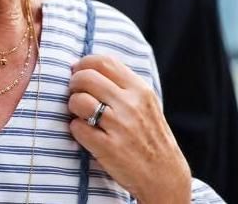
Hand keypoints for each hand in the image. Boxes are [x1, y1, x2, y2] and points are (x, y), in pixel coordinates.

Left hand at [68, 55, 191, 203]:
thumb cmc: (150, 136)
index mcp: (140, 90)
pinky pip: (77, 128)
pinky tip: (86, 133)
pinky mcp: (108, 147)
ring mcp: (119, 126)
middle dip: (74, 84)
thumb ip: (122, 85)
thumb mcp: (146, 104)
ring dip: (73, 107)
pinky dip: (76, 129)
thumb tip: (87, 67)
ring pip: (78, 100)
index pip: (104, 61)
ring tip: (81, 114)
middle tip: (76, 93)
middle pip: (86, 77)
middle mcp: (130, 105)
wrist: (164, 176)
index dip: (84, 64)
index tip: (78, 72)